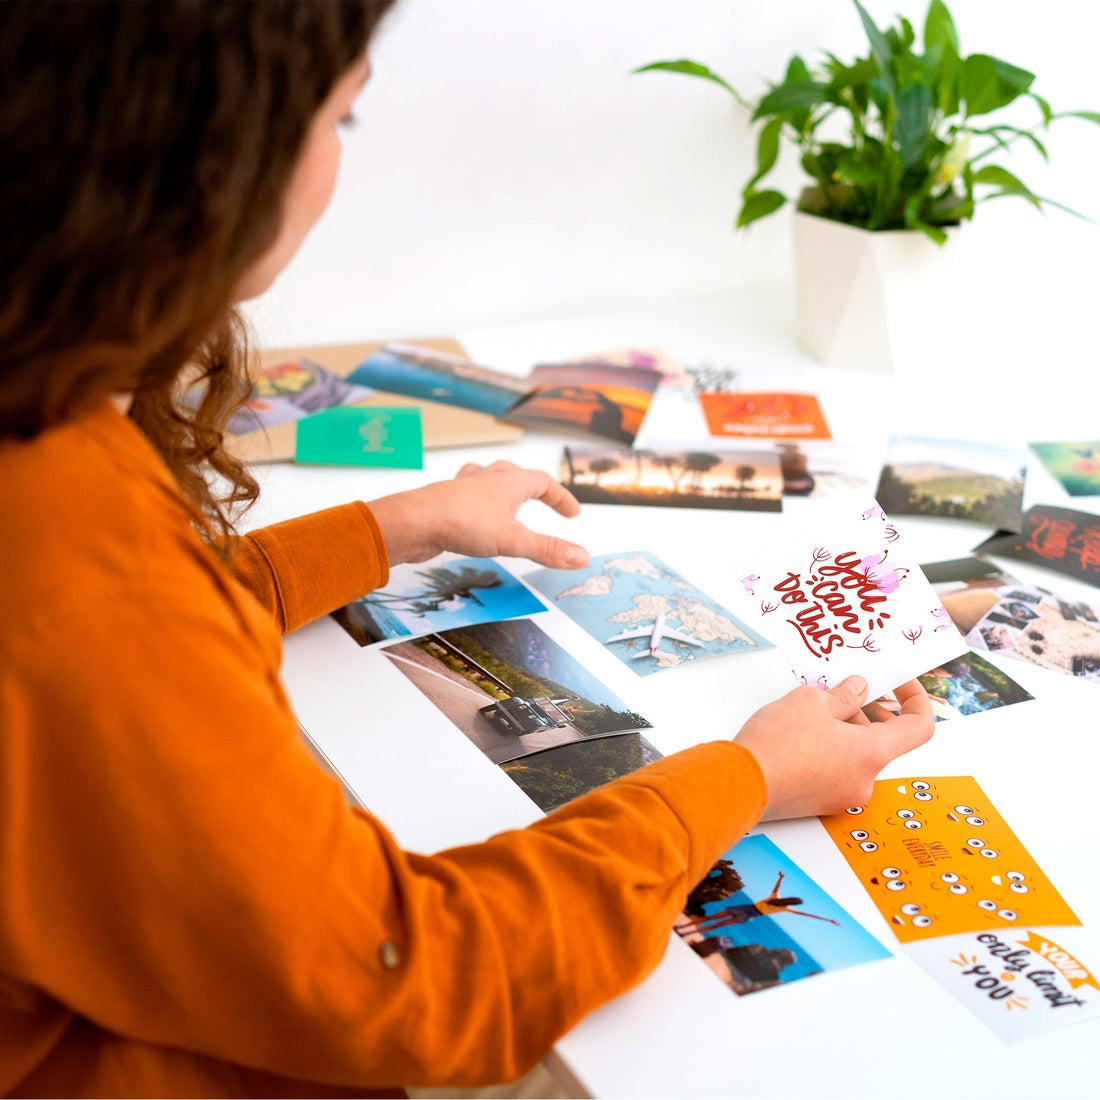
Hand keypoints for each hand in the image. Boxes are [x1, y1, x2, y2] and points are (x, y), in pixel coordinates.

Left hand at [366, 460, 589, 568]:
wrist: (414, 521)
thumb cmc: (463, 523)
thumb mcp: (513, 540)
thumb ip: (548, 550)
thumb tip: (582, 556)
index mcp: (508, 482)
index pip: (543, 483)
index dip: (561, 497)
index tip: (572, 513)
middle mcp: (486, 479)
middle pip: (515, 474)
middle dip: (534, 487)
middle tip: (545, 499)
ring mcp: (463, 489)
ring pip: (487, 479)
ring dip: (501, 487)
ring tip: (506, 497)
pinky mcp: (445, 503)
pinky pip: (467, 496)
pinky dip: (477, 502)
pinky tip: (473, 515)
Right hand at [733, 676, 933, 820]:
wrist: (740, 784)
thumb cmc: (778, 743)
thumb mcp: (812, 701)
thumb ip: (844, 693)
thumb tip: (858, 690)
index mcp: (872, 754)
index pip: (919, 728)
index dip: (914, 699)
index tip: (897, 683)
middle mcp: (864, 780)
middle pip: (882, 740)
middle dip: (867, 711)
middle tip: (843, 689)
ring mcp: (842, 795)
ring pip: (856, 754)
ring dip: (843, 728)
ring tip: (812, 707)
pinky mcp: (819, 801)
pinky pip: (835, 768)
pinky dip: (828, 747)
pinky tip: (800, 731)